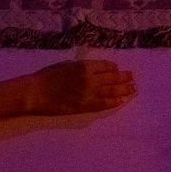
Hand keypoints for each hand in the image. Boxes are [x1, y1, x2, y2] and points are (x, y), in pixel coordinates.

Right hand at [22, 59, 136, 114]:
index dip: (114, 68)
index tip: (119, 69)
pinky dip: (114, 102)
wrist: (36, 92)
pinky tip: (122, 100)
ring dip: (124, 89)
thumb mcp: (68, 65)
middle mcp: (90, 79)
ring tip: (134, 88)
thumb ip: (83, 67)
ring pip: (111, 91)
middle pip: (112, 78)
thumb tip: (96, 69)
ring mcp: (88, 94)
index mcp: (85, 66)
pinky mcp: (84, 106)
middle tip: (132, 78)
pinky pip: (103, 104)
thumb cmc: (48, 76)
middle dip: (124, 78)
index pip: (106, 66)